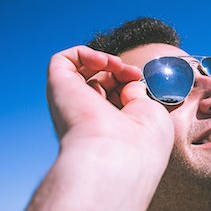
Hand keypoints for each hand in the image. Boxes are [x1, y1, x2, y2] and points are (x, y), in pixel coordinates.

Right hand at [47, 45, 173, 156]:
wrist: (118, 157)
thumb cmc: (143, 143)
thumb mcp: (152, 114)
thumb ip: (138, 95)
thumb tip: (129, 83)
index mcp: (110, 128)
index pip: (114, 98)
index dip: (129, 82)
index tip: (141, 80)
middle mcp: (89, 118)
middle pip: (100, 83)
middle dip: (119, 71)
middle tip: (133, 73)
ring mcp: (73, 104)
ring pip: (80, 73)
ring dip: (103, 60)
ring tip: (117, 65)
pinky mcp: (59, 89)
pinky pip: (63, 61)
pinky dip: (84, 53)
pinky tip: (103, 62)